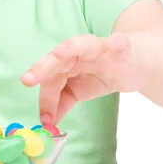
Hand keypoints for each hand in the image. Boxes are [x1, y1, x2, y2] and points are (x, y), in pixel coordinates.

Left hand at [20, 33, 151, 123]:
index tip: (44, 117)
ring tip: (59, 52)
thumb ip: (62, 103)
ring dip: (71, 47)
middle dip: (43, 67)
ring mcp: (99, 48)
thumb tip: (47, 121)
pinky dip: (115, 42)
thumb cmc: (102, 74)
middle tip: (29, 79)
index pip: (51, 79)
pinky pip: (118, 42)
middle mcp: (78, 53)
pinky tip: (114, 42)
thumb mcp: (80, 91)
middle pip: (59, 58)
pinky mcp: (121, 47)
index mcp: (66, 64)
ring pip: (83, 44)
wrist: (133, 63)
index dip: (46, 97)